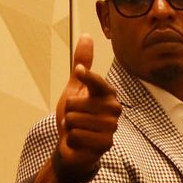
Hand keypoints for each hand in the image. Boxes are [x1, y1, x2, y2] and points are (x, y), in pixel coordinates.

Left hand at [51, 35, 120, 182]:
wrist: (74, 146)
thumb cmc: (76, 116)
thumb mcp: (75, 88)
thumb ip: (82, 63)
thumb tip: (86, 35)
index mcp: (107, 94)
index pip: (96, 81)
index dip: (85, 77)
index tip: (78, 72)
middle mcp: (113, 108)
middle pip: (74, 103)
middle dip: (68, 112)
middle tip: (76, 118)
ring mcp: (111, 127)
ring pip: (74, 120)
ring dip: (70, 127)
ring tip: (78, 130)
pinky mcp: (105, 144)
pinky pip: (76, 135)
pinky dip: (72, 139)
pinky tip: (80, 141)